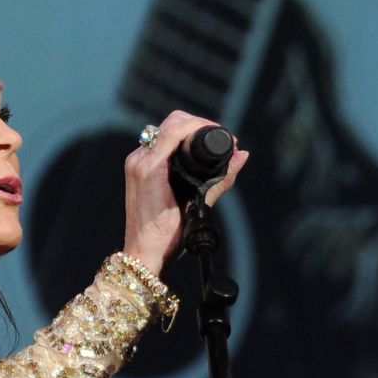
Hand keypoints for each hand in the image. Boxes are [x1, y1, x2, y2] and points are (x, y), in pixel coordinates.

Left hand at [122, 110, 246, 273]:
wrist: (143, 254)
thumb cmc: (166, 238)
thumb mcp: (198, 207)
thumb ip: (220, 180)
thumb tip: (242, 156)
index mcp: (149, 168)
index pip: (175, 128)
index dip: (202, 124)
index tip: (222, 133)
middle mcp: (138, 160)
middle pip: (170, 123)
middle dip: (197, 125)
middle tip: (219, 138)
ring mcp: (136, 163)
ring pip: (164, 131)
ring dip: (187, 132)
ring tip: (208, 145)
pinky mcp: (137, 169)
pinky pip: (158, 144)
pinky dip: (177, 142)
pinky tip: (191, 153)